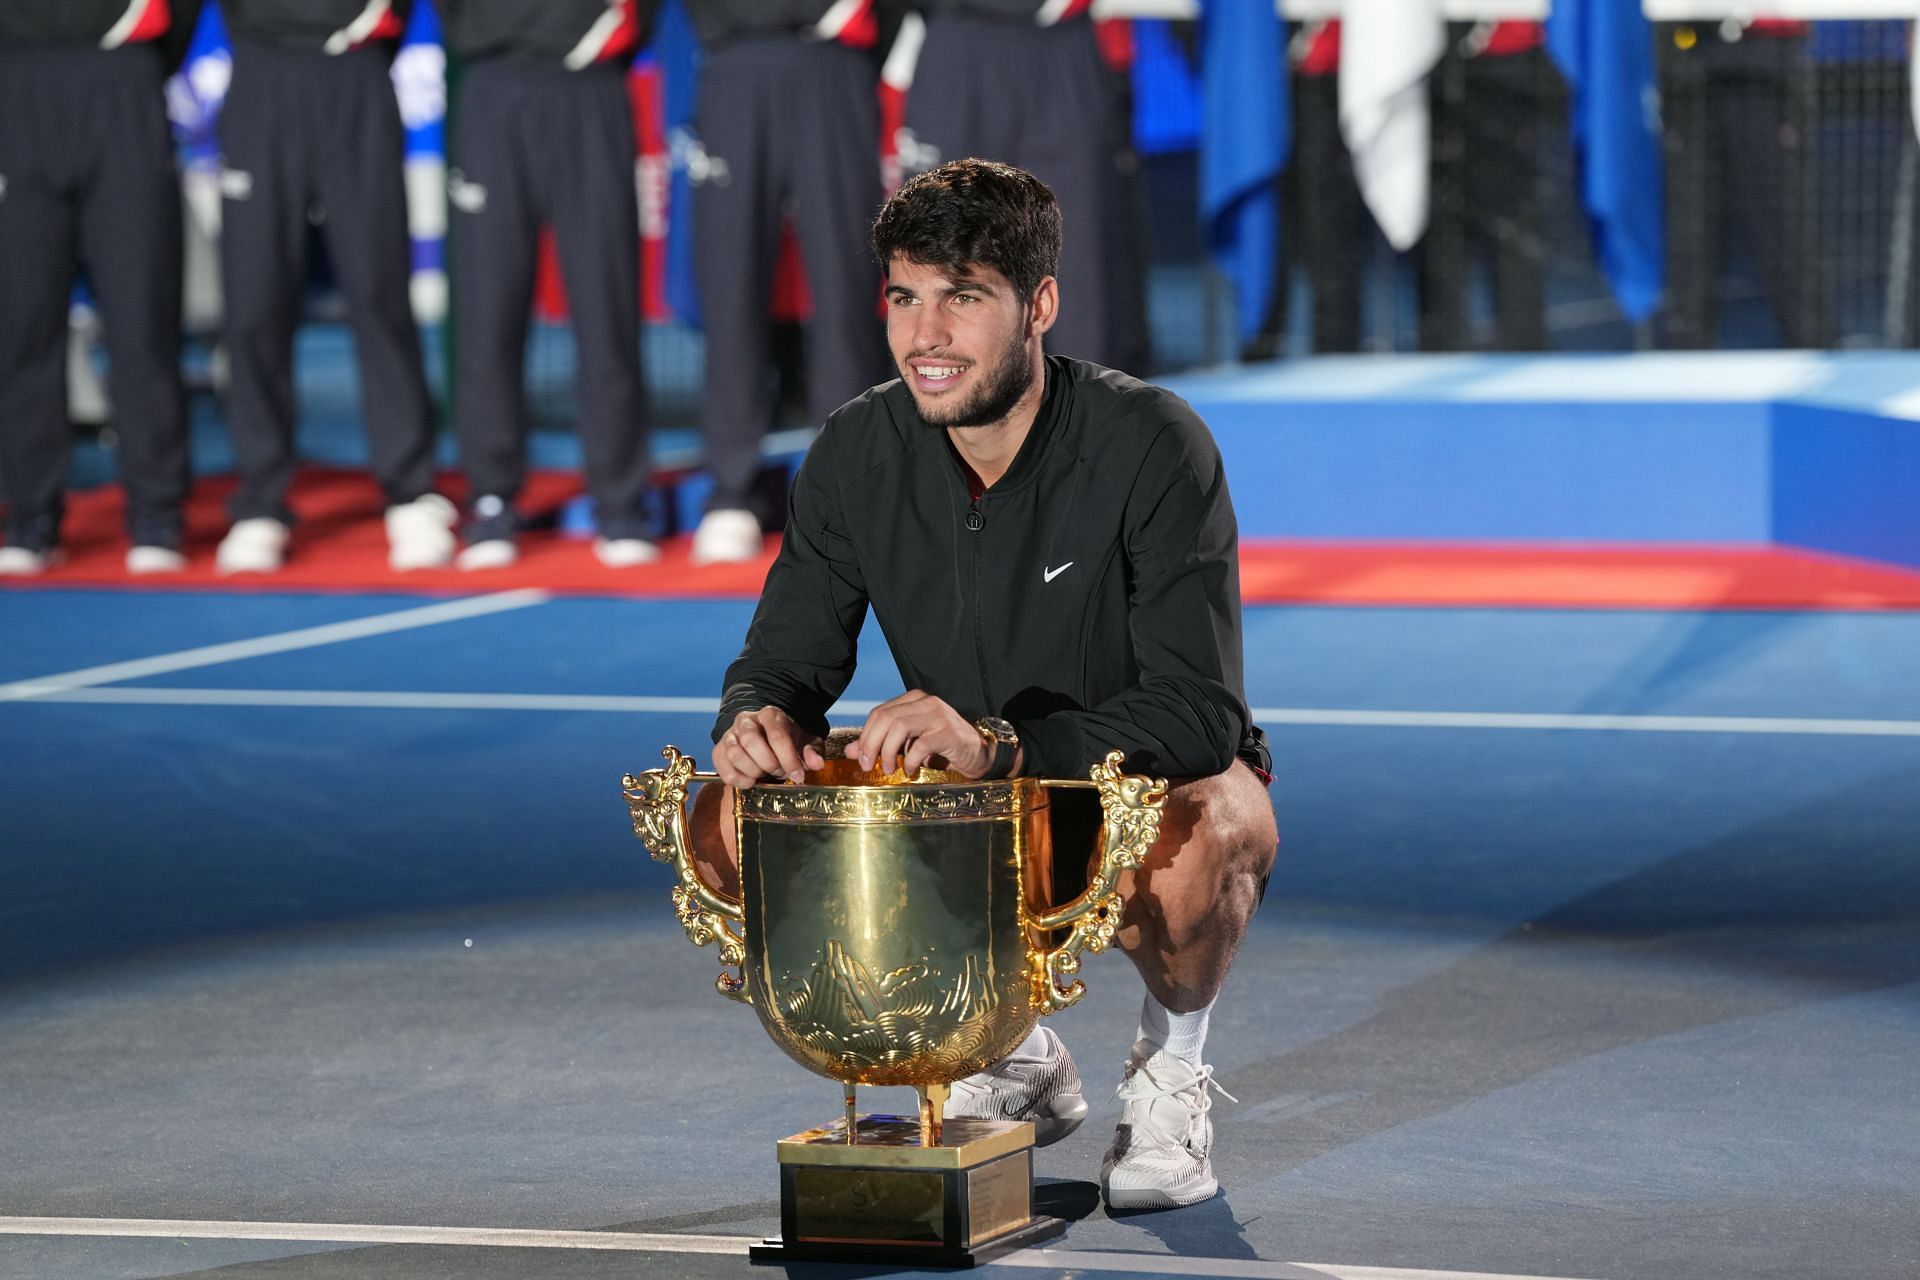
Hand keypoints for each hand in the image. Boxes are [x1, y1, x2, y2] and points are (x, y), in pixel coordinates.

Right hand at [714, 707, 825, 787]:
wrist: (764, 737)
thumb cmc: (788, 741)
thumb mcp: (806, 742)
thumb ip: (813, 751)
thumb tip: (816, 763)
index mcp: (770, 715)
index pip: (777, 735)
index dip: (789, 759)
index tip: (798, 775)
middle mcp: (746, 721)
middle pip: (751, 741)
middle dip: (768, 763)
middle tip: (779, 772)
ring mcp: (730, 735)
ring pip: (734, 753)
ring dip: (753, 771)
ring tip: (765, 774)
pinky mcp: (719, 750)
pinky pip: (722, 768)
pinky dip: (738, 780)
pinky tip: (751, 780)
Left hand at [847, 690, 992, 778]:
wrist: (979, 753)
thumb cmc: (942, 748)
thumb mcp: (908, 745)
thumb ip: (880, 744)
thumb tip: (849, 752)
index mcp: (913, 699)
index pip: (879, 713)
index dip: (865, 736)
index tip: (862, 759)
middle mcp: (925, 701)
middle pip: (885, 718)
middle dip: (871, 744)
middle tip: (869, 766)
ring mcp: (937, 714)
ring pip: (898, 727)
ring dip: (887, 752)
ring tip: (889, 769)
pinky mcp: (947, 731)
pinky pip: (919, 745)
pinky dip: (909, 761)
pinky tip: (910, 771)